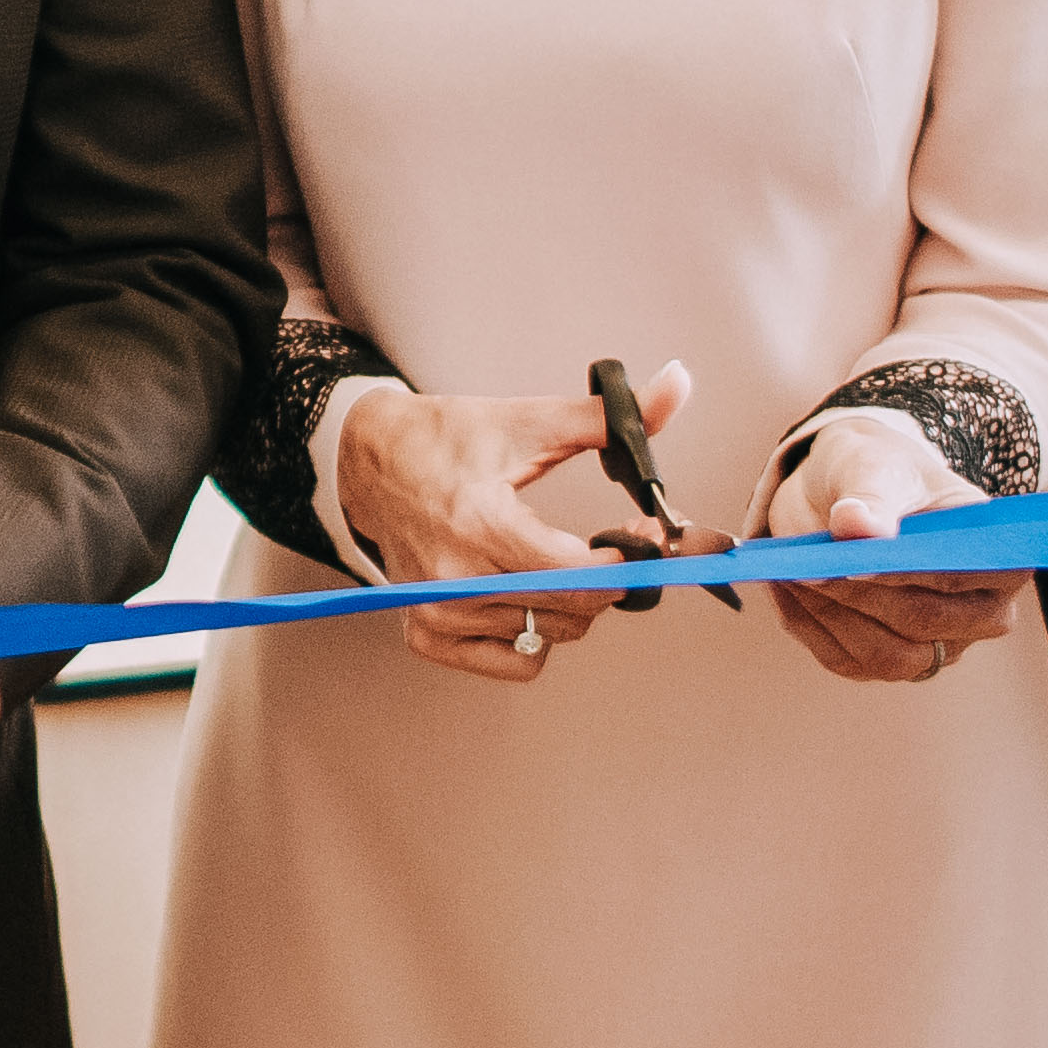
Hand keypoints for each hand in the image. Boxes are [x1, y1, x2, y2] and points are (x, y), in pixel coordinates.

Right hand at [334, 358, 686, 682]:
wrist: (369, 461)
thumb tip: (677, 386)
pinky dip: (537, 634)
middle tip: (614, 544)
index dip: (627, 562)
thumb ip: (608, 418)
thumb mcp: (526, 421)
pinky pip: (518, 662)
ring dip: (573, 602)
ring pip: (553, 635)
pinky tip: (527, 593)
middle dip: (610, 577)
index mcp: (479, 524)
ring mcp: (438, 616)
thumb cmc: (443, 439)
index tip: (642, 537)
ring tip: (562, 559)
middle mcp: (455, 581)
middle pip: (574, 610)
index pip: (578, 577)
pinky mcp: (428, 637)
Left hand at [758, 408, 1023, 683]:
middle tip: (809, 564)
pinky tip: (787, 587)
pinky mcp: (889, 662)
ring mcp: (938, 645)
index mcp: (999, 557)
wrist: (844, 490)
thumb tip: (857, 526)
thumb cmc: (877, 472)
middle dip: (861, 594)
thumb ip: (870, 494)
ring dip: (831, 615)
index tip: (861, 562)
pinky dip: (809, 626)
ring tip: (794, 571)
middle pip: (925, 623)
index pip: (975, 577)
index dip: (920, 574)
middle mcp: (981, 613)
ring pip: (886, 655)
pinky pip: (846, 661)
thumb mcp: (871, 465)